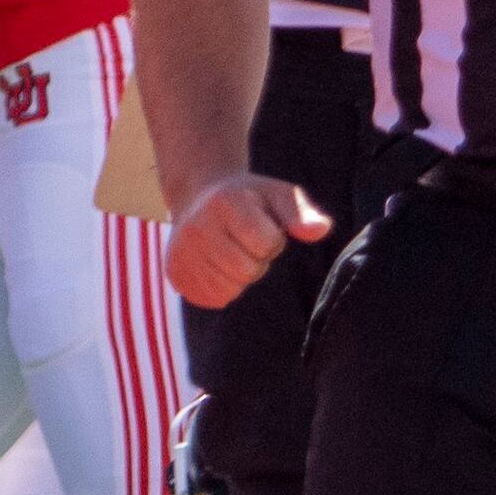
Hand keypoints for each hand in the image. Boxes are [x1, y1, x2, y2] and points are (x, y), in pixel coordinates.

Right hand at [166, 172, 332, 307]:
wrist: (200, 197)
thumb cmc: (250, 199)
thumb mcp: (279, 195)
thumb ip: (300, 213)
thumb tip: (320, 230)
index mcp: (225, 203)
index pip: (266, 243)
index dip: (273, 240)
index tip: (262, 226)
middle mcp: (196, 226)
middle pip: (246, 270)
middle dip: (257, 260)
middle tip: (246, 242)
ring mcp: (180, 252)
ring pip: (229, 289)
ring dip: (240, 276)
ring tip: (232, 252)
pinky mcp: (174, 274)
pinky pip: (213, 299)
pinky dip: (224, 288)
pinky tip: (218, 266)